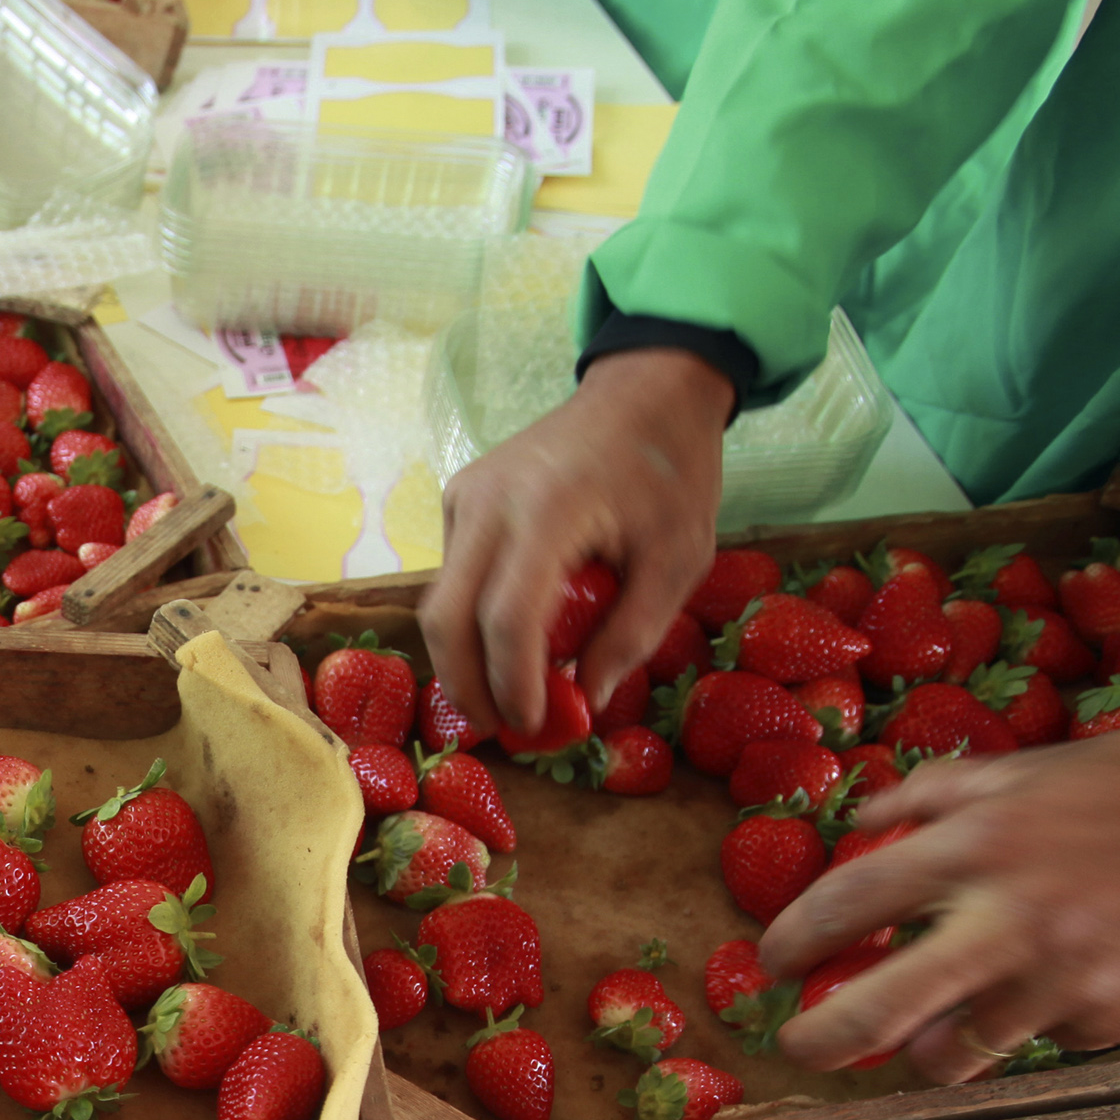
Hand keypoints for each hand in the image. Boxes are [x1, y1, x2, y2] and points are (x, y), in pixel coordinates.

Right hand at [419, 348, 733, 743]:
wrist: (644, 391)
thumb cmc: (670, 472)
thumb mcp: (678, 560)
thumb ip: (632, 635)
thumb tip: (587, 700)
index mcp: (548, 510)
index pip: (506, 617)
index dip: (513, 684)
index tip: (536, 724)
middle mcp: (489, 500)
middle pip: (446, 617)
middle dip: (467, 685)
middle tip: (502, 729)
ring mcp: (465, 496)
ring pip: (441, 601)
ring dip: (467, 658)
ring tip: (509, 695)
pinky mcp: (461, 499)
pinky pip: (453, 577)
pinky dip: (473, 621)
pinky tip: (512, 640)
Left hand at [758, 715, 1119, 1080]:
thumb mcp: (1046, 764)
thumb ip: (947, 794)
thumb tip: (866, 819)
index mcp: (984, 842)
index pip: (850, 901)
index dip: (794, 938)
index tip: (768, 962)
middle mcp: (1014, 920)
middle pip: (878, 1010)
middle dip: (821, 1038)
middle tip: (796, 1045)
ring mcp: (1070, 983)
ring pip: (958, 1051)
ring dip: (934, 1044)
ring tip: (935, 1025)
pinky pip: (1050, 1039)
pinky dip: (1044, 1018)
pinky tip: (1082, 974)